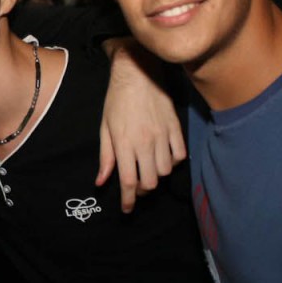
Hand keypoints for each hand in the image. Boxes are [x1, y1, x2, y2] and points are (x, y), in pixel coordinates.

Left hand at [97, 39, 185, 212]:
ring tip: (148, 169)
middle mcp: (145, 143)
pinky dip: (173, 162)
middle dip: (142, 191)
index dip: (128, 201)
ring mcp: (163, 136)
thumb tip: (102, 182)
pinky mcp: (176, 128)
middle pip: (149, 182)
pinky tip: (164, 157)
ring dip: (156, 176)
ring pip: (165, 171)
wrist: (137, 73)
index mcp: (124, 144)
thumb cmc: (116, 100)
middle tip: (136, 186)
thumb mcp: (105, 128)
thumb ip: (105, 157)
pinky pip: (180, 155)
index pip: (128, 182)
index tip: (127, 209)